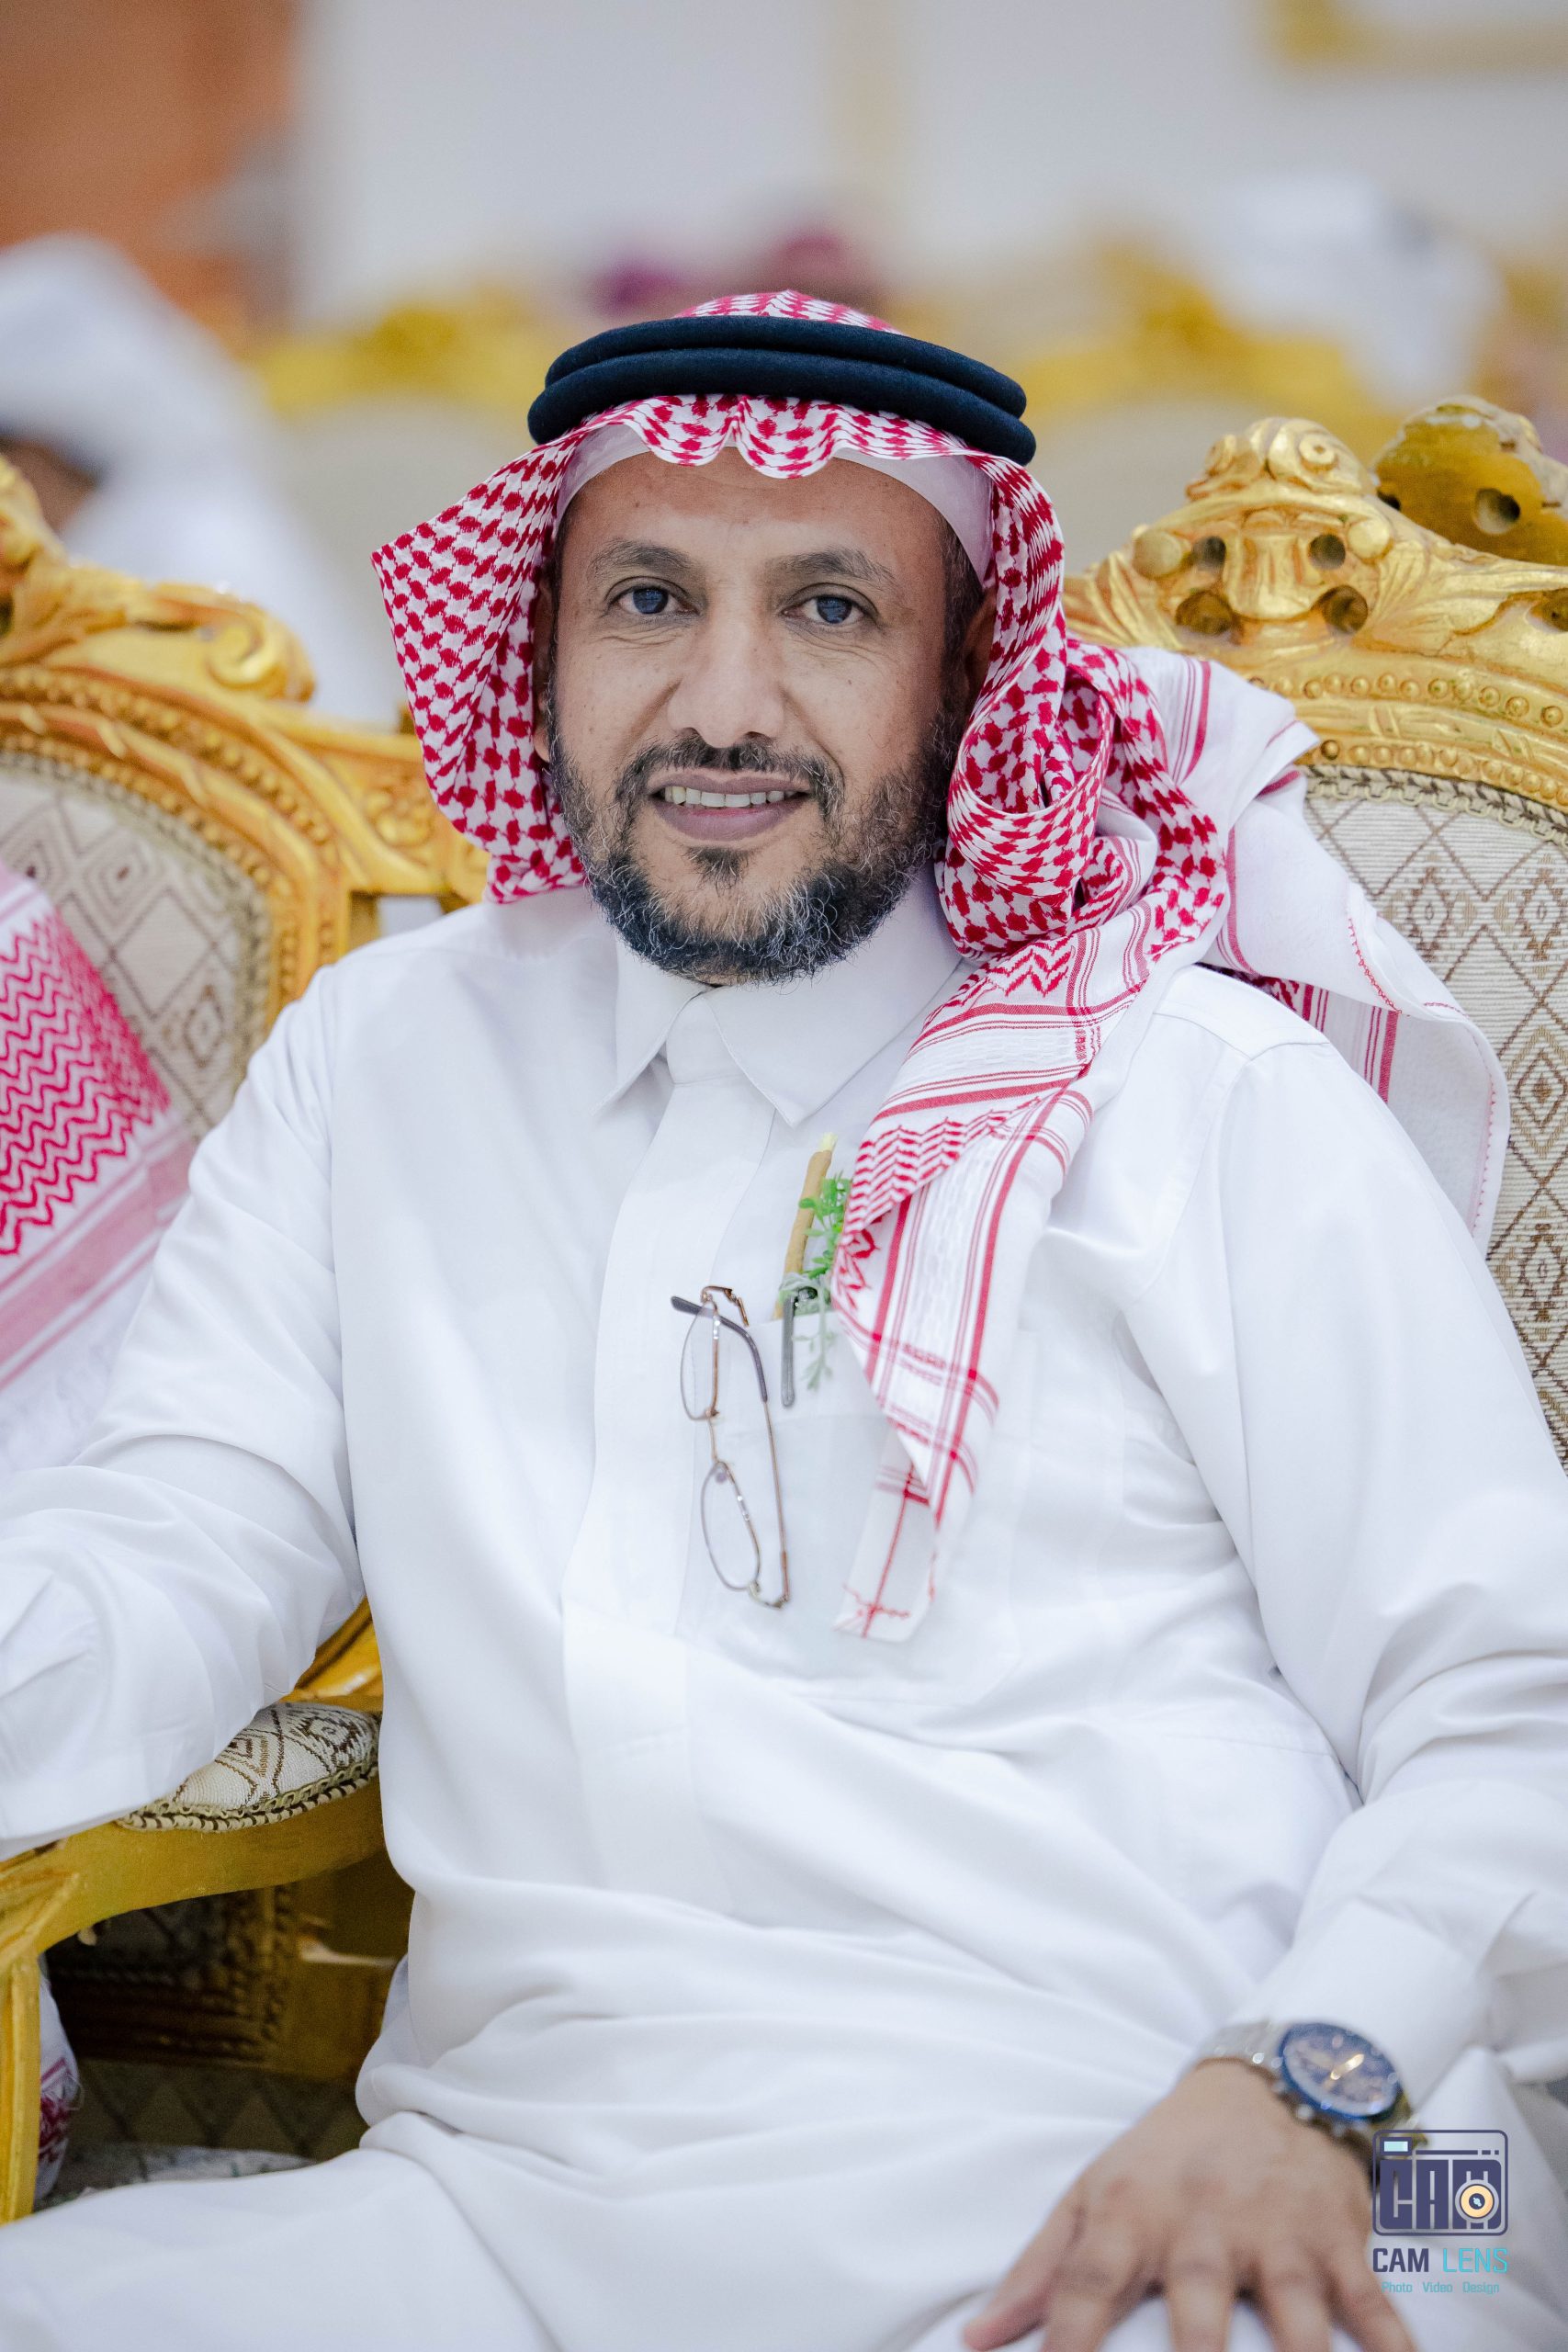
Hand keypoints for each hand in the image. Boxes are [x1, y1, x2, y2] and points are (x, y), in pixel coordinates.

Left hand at [962, 2059, 1415, 2351]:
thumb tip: (977, 2339)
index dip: (1067, 2342)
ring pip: (1294, 2313)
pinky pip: (1370, 2303)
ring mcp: (1277, 2234)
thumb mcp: (1094, 2193)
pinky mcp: (1337, 2241)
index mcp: (1133, 2212)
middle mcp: (1204, 2224)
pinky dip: (1391, 2345)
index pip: (1087, 2285)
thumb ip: (1040, 2271)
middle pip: (1196, 2307)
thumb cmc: (1167, 2156)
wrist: (1268, 2081)